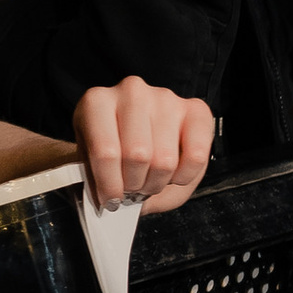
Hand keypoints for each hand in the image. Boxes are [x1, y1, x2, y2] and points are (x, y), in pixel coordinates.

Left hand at [72, 80, 213, 213]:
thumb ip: (98, 184)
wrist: (136, 136)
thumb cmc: (115, 152)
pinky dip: (184, 176)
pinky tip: (172, 172)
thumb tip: (110, 201)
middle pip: (138, 156)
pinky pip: (196, 156)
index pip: (105, 151)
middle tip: (131, 188)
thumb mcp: (96, 166)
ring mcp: (164, 98)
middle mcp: (131, 92)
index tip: (110, 199)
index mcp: (97, 102)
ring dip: (157, 182)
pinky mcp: (195, 108)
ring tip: (149, 179)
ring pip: (165, 160)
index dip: (110, 185)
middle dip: (135, 184)